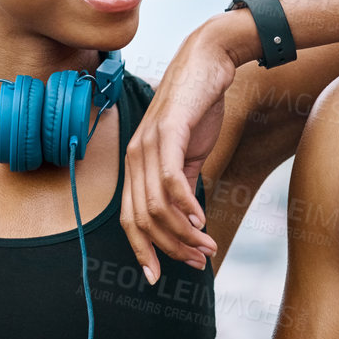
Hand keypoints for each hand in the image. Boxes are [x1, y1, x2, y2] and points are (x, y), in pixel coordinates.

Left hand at [121, 17, 240, 282]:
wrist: (209, 61)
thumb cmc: (198, 106)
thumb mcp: (189, 152)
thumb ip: (184, 183)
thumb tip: (187, 218)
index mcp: (135, 164)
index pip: (129, 219)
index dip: (142, 251)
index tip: (159, 276)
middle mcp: (134, 157)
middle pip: (141, 220)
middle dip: (169, 248)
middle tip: (198, 261)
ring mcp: (149, 144)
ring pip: (157, 206)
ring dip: (183, 233)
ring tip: (207, 245)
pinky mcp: (169, 132)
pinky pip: (170, 180)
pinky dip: (185, 206)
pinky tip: (201, 220)